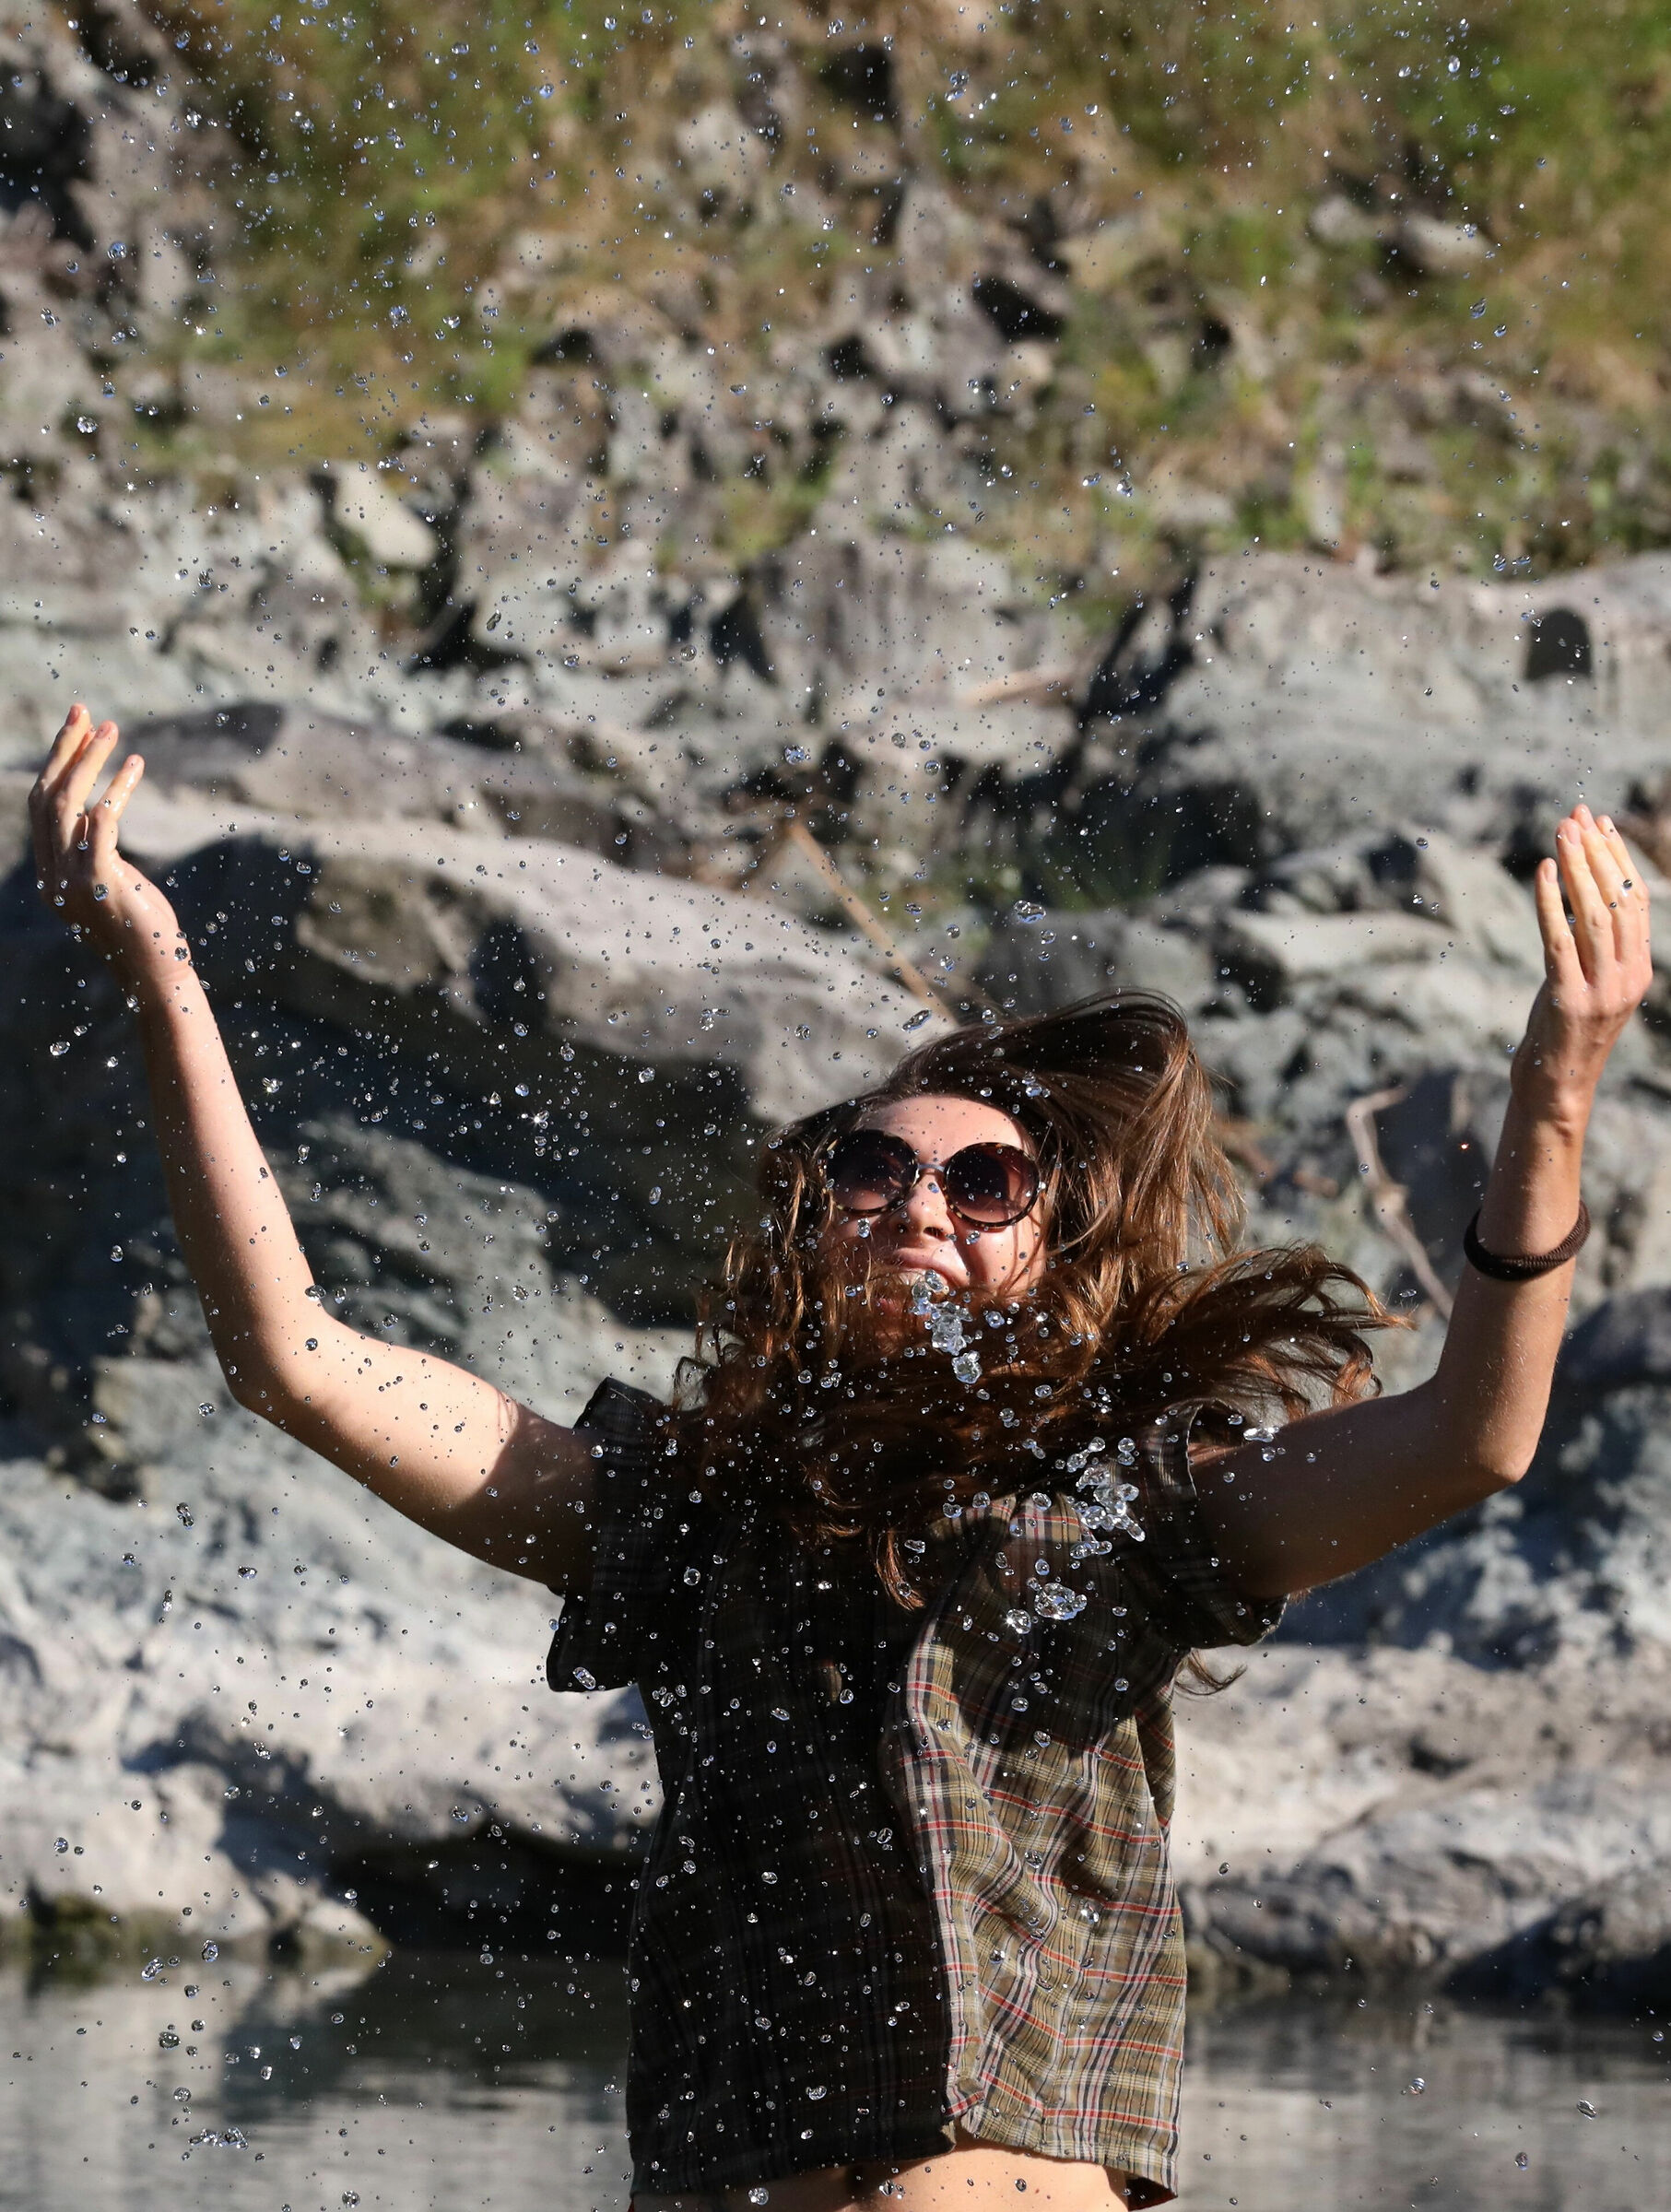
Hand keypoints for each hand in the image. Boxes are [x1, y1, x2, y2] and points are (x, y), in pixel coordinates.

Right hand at [28, 704, 180, 981]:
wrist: (157, 974)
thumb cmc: (143, 929)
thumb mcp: (112, 880)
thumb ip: (96, 849)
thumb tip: (97, 813)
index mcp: (49, 873)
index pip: (41, 806)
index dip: (57, 764)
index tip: (77, 728)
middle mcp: (51, 876)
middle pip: (46, 796)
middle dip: (65, 749)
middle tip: (84, 710)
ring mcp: (72, 881)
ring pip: (68, 804)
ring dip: (89, 761)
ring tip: (112, 730)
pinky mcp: (101, 884)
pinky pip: (102, 823)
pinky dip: (117, 790)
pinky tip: (135, 767)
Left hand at [1518, 803, 1652, 1111]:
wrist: (1556, 1087)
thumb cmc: (1563, 1030)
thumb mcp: (1586, 980)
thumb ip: (1589, 944)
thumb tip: (1574, 889)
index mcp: (1639, 968)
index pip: (1636, 900)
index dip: (1618, 857)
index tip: (1599, 822)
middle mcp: (1629, 977)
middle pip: (1618, 900)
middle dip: (1596, 852)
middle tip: (1576, 816)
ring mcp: (1602, 990)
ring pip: (1594, 915)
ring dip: (1577, 868)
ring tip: (1561, 832)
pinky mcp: (1569, 1001)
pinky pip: (1559, 940)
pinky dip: (1550, 902)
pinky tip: (1543, 872)